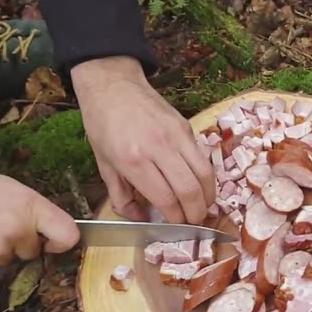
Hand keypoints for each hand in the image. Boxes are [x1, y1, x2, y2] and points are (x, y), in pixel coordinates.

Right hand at [0, 165, 79, 272]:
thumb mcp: (10, 188)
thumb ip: (34, 210)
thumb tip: (52, 231)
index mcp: (30, 207)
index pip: (68, 235)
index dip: (63, 242)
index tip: (53, 242)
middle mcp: (17, 231)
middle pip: (32, 251)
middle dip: (20, 243)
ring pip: (7, 259)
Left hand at [72, 57, 213, 223]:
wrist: (112, 85)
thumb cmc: (102, 125)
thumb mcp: (103, 164)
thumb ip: (121, 196)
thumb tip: (140, 219)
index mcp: (133, 160)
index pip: (166, 198)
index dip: (176, 218)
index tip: (177, 226)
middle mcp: (158, 148)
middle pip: (190, 190)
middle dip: (196, 213)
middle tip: (194, 223)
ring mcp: (176, 135)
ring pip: (205, 174)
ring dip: (208, 196)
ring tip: (203, 207)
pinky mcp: (187, 127)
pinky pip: (203, 158)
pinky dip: (206, 177)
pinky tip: (201, 186)